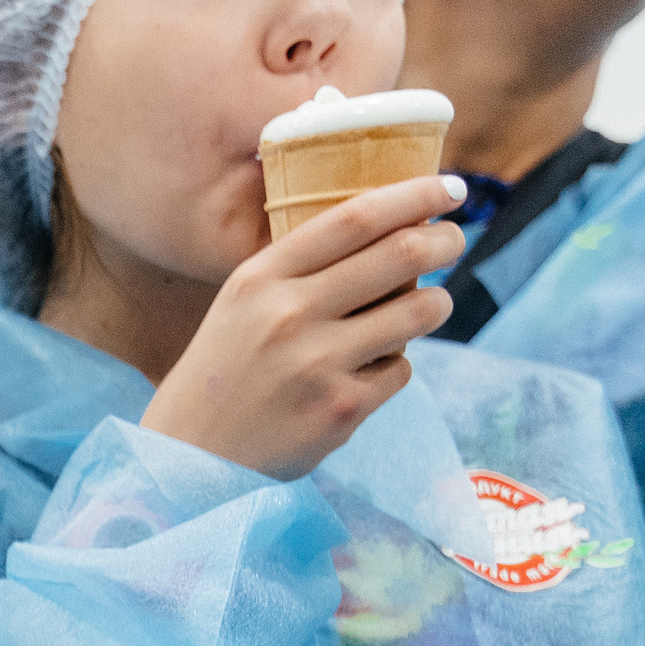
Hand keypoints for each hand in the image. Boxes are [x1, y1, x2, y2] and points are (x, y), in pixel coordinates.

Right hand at [143, 175, 465, 479]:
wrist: (191, 458)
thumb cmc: (225, 372)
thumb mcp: (241, 305)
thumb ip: (300, 269)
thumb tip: (392, 229)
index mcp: (259, 279)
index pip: (354, 218)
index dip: (414, 195)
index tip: (450, 187)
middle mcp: (287, 315)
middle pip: (401, 255)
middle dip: (444, 241)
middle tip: (453, 239)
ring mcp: (316, 364)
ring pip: (418, 311)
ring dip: (437, 303)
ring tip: (429, 305)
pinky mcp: (341, 410)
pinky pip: (400, 369)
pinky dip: (393, 366)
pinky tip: (364, 374)